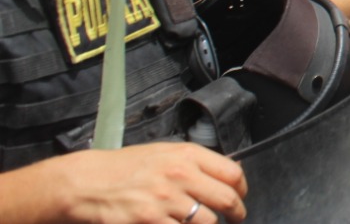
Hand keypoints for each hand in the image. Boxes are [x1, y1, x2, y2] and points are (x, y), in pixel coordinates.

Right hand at [49, 143, 246, 222]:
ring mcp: (166, 201)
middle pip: (227, 199)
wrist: (86, 182)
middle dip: (236, 213)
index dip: (242, 189)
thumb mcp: (163, 153)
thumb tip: (228, 173)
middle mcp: (180, 175)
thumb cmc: (124, 167)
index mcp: (187, 155)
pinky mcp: (150, 221)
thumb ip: (195, 163)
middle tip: (236, 218)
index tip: (240, 196)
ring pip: (208, 221)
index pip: (232, 173)